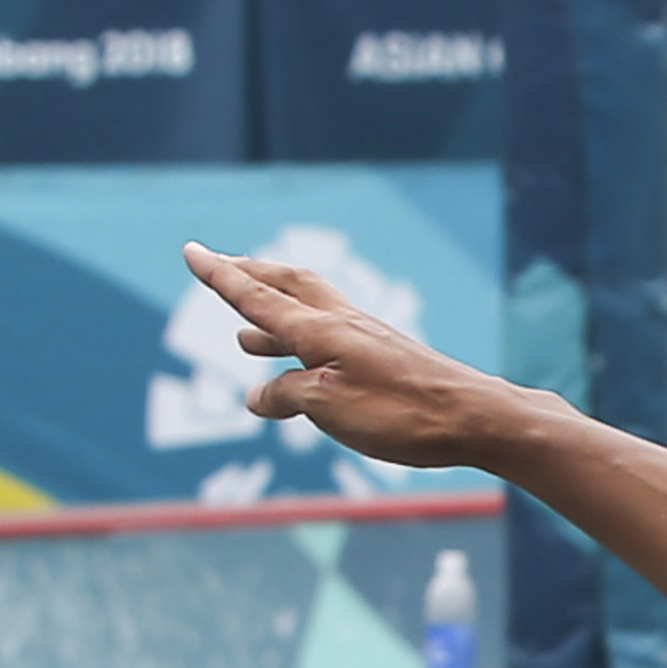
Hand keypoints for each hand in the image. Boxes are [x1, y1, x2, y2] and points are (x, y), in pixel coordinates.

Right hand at [181, 243, 533, 467]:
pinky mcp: (386, 359)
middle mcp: (341, 324)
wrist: (474, 417)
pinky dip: (304, 347)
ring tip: (246, 335)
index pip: (257, 297)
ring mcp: (366, 339)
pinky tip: (305, 372)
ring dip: (274, 315)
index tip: (192, 250)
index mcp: (320, 331)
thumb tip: (257, 396)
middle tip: (221, 268)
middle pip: (286, 286)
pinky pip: (331, 341)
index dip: (221, 276)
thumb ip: (286, 396)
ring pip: (309, 313)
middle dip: (250, 277)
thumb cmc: (401, 412)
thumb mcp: (329, 408)